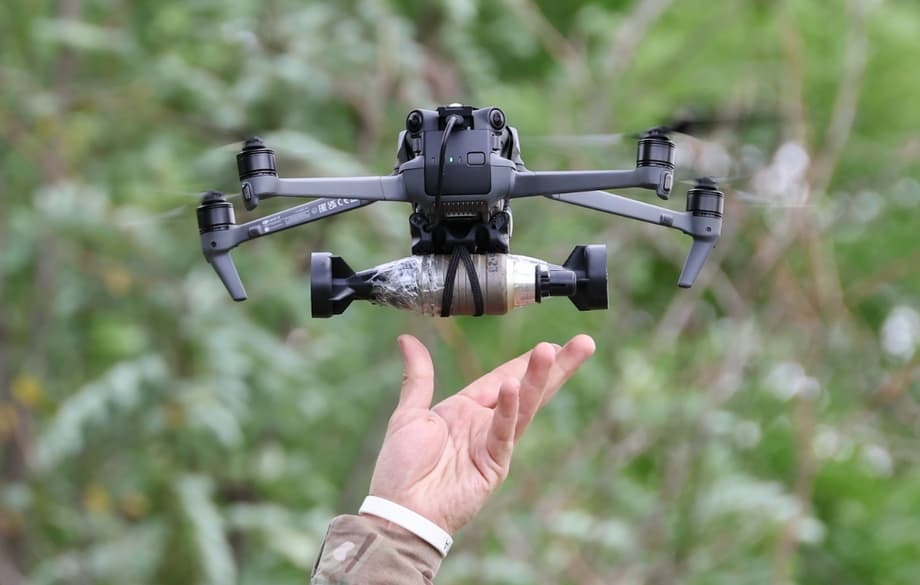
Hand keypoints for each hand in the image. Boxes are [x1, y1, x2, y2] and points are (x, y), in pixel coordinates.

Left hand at [366, 334, 595, 534]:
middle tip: (584, 343)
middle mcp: (485, 424)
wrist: (401, 510)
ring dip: (539, 379)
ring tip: (553, 352)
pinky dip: (507, 410)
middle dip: (555, 366)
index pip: (503, 376)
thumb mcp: (410, 412)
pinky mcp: (494, 465)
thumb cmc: (402, 467)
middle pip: (526, 388)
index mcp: (467, 409)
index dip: (527, 361)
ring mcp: (493, 444)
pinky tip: (513, 386)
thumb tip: (407, 339)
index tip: (553, 343)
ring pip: (522, 406)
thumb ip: (418, 375)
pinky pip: (502, 432)